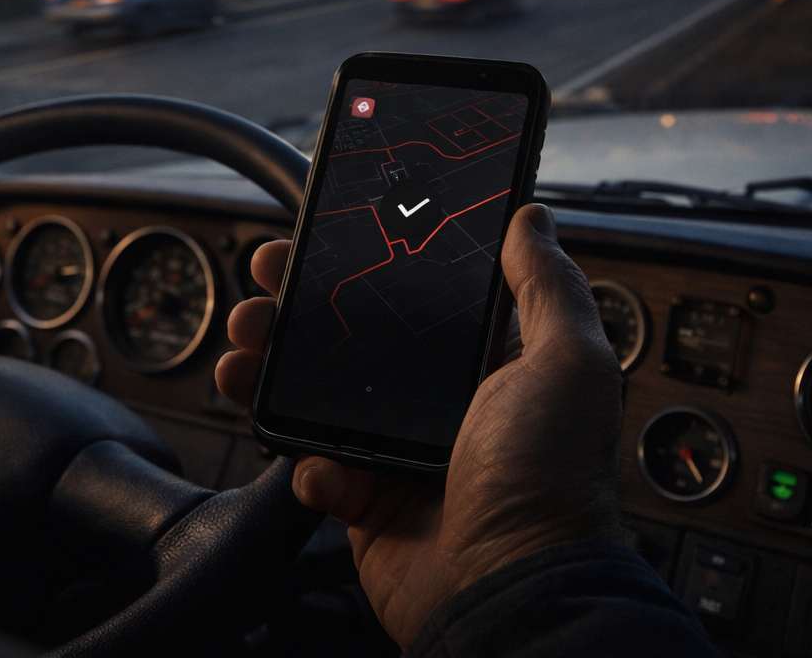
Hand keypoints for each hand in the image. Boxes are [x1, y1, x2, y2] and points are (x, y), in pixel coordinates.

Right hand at [215, 204, 623, 646]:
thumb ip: (547, 286)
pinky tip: (316, 464)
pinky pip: (316, 469)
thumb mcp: (568, 364)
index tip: (315, 240)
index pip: (409, 295)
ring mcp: (397, 452)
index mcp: (484, 363)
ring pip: (315, 398)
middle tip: (261, 294)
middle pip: (347, 338)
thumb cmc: (553, 482)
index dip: (358, 264)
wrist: (513, 591)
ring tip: (243, 357)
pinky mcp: (368, 502)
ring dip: (271, 372)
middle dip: (294, 311)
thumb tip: (531, 219)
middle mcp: (439, 403)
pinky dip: (305, 464)